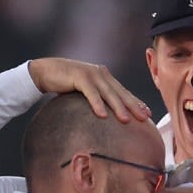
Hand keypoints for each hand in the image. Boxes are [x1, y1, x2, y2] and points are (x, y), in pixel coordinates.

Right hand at [28, 58, 150, 123]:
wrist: (45, 71)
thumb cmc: (65, 83)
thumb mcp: (84, 91)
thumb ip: (96, 97)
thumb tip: (106, 115)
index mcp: (104, 77)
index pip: (123, 91)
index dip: (136, 102)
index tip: (147, 114)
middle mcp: (101, 74)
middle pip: (120, 92)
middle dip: (133, 106)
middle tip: (144, 118)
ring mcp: (91, 74)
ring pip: (108, 93)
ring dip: (118, 107)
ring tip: (126, 120)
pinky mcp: (79, 76)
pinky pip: (90, 93)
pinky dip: (97, 104)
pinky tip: (102, 115)